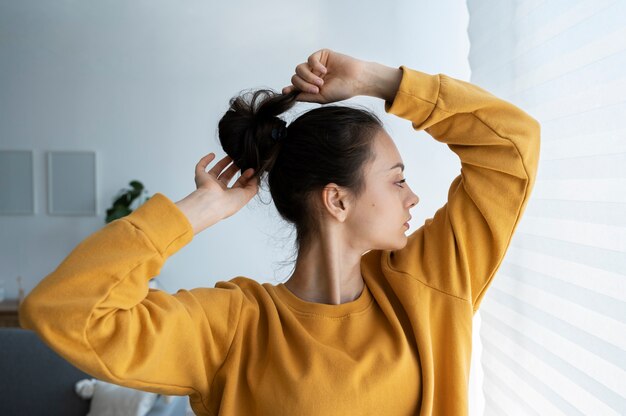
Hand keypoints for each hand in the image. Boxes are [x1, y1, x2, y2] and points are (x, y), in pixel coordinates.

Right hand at [175, 153, 258, 233]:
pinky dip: (206, 160)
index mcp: (229, 197)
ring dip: (224, 162)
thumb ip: (253, 186)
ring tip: (232, 155)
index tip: (251, 169)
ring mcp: (208, 183)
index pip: (238, 185)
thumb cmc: (228, 203)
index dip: (245, 177)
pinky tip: (212, 154)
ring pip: (216, 170)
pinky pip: (201, 167)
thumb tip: (255, 177)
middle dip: (235, 168)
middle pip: (227, 176)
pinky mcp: (200, 177)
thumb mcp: (247, 195)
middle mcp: (218, 191)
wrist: (212, 202)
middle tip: (242, 160)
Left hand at [282, 48, 402, 102]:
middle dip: (303, 85)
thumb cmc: (342, 90)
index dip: (290, 89)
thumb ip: (306, 96)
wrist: (357, 79)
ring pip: (300, 69)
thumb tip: (292, 96)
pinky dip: (315, 66)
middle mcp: (312, 75)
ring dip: (308, 77)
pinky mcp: (322, 55)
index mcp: (312, 86)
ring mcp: (316, 65)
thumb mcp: (321, 97)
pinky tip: (325, 70)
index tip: (285, 92)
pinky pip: (310, 59)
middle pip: (295, 78)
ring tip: (321, 82)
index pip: (296, 87)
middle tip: (316, 90)